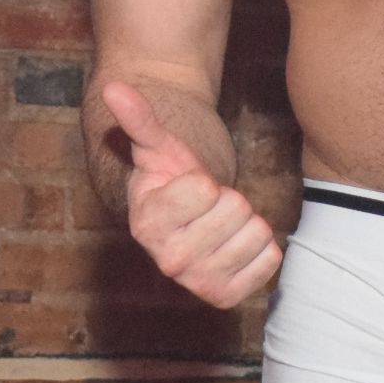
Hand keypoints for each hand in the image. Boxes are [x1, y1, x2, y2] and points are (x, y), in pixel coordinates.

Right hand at [101, 80, 281, 309]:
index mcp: (148, 223)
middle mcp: (169, 261)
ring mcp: (199, 282)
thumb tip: (114, 87)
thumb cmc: (171, 177)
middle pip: (235, 208)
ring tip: (221, 222)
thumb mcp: (157, 146)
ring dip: (246, 220)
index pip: (204, 188)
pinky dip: (262, 246)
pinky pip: (270, 259)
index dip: (203, 177)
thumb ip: (138, 118)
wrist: (187, 218)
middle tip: (209, 205)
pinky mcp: (227, 295)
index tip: (189, 185)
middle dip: (228, 197)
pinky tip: (237, 243)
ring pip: (256, 232)